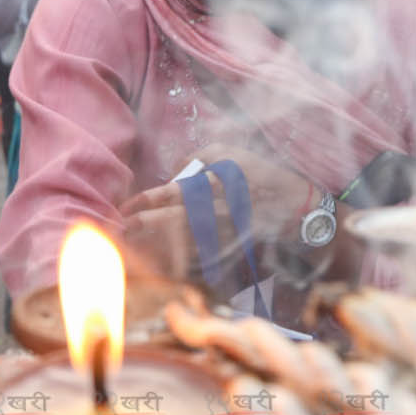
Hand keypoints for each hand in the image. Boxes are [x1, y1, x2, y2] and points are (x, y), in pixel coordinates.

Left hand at [120, 144, 314, 243]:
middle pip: (172, 220)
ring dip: (156, 246)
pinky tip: (161, 262)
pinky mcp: (230, 249)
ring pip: (182, 242)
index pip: (170, 193)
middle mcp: (216, 210)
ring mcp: (223, 233)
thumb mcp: (228, 152)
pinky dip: (177, 261)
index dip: (145, 201)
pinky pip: (198, 257)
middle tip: (122, 229)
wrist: (293, 206)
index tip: (125, 208)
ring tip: (133, 246)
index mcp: (214, 183)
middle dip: (144, 225)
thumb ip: (195, 157)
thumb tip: (172, 174)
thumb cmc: (257, 173)